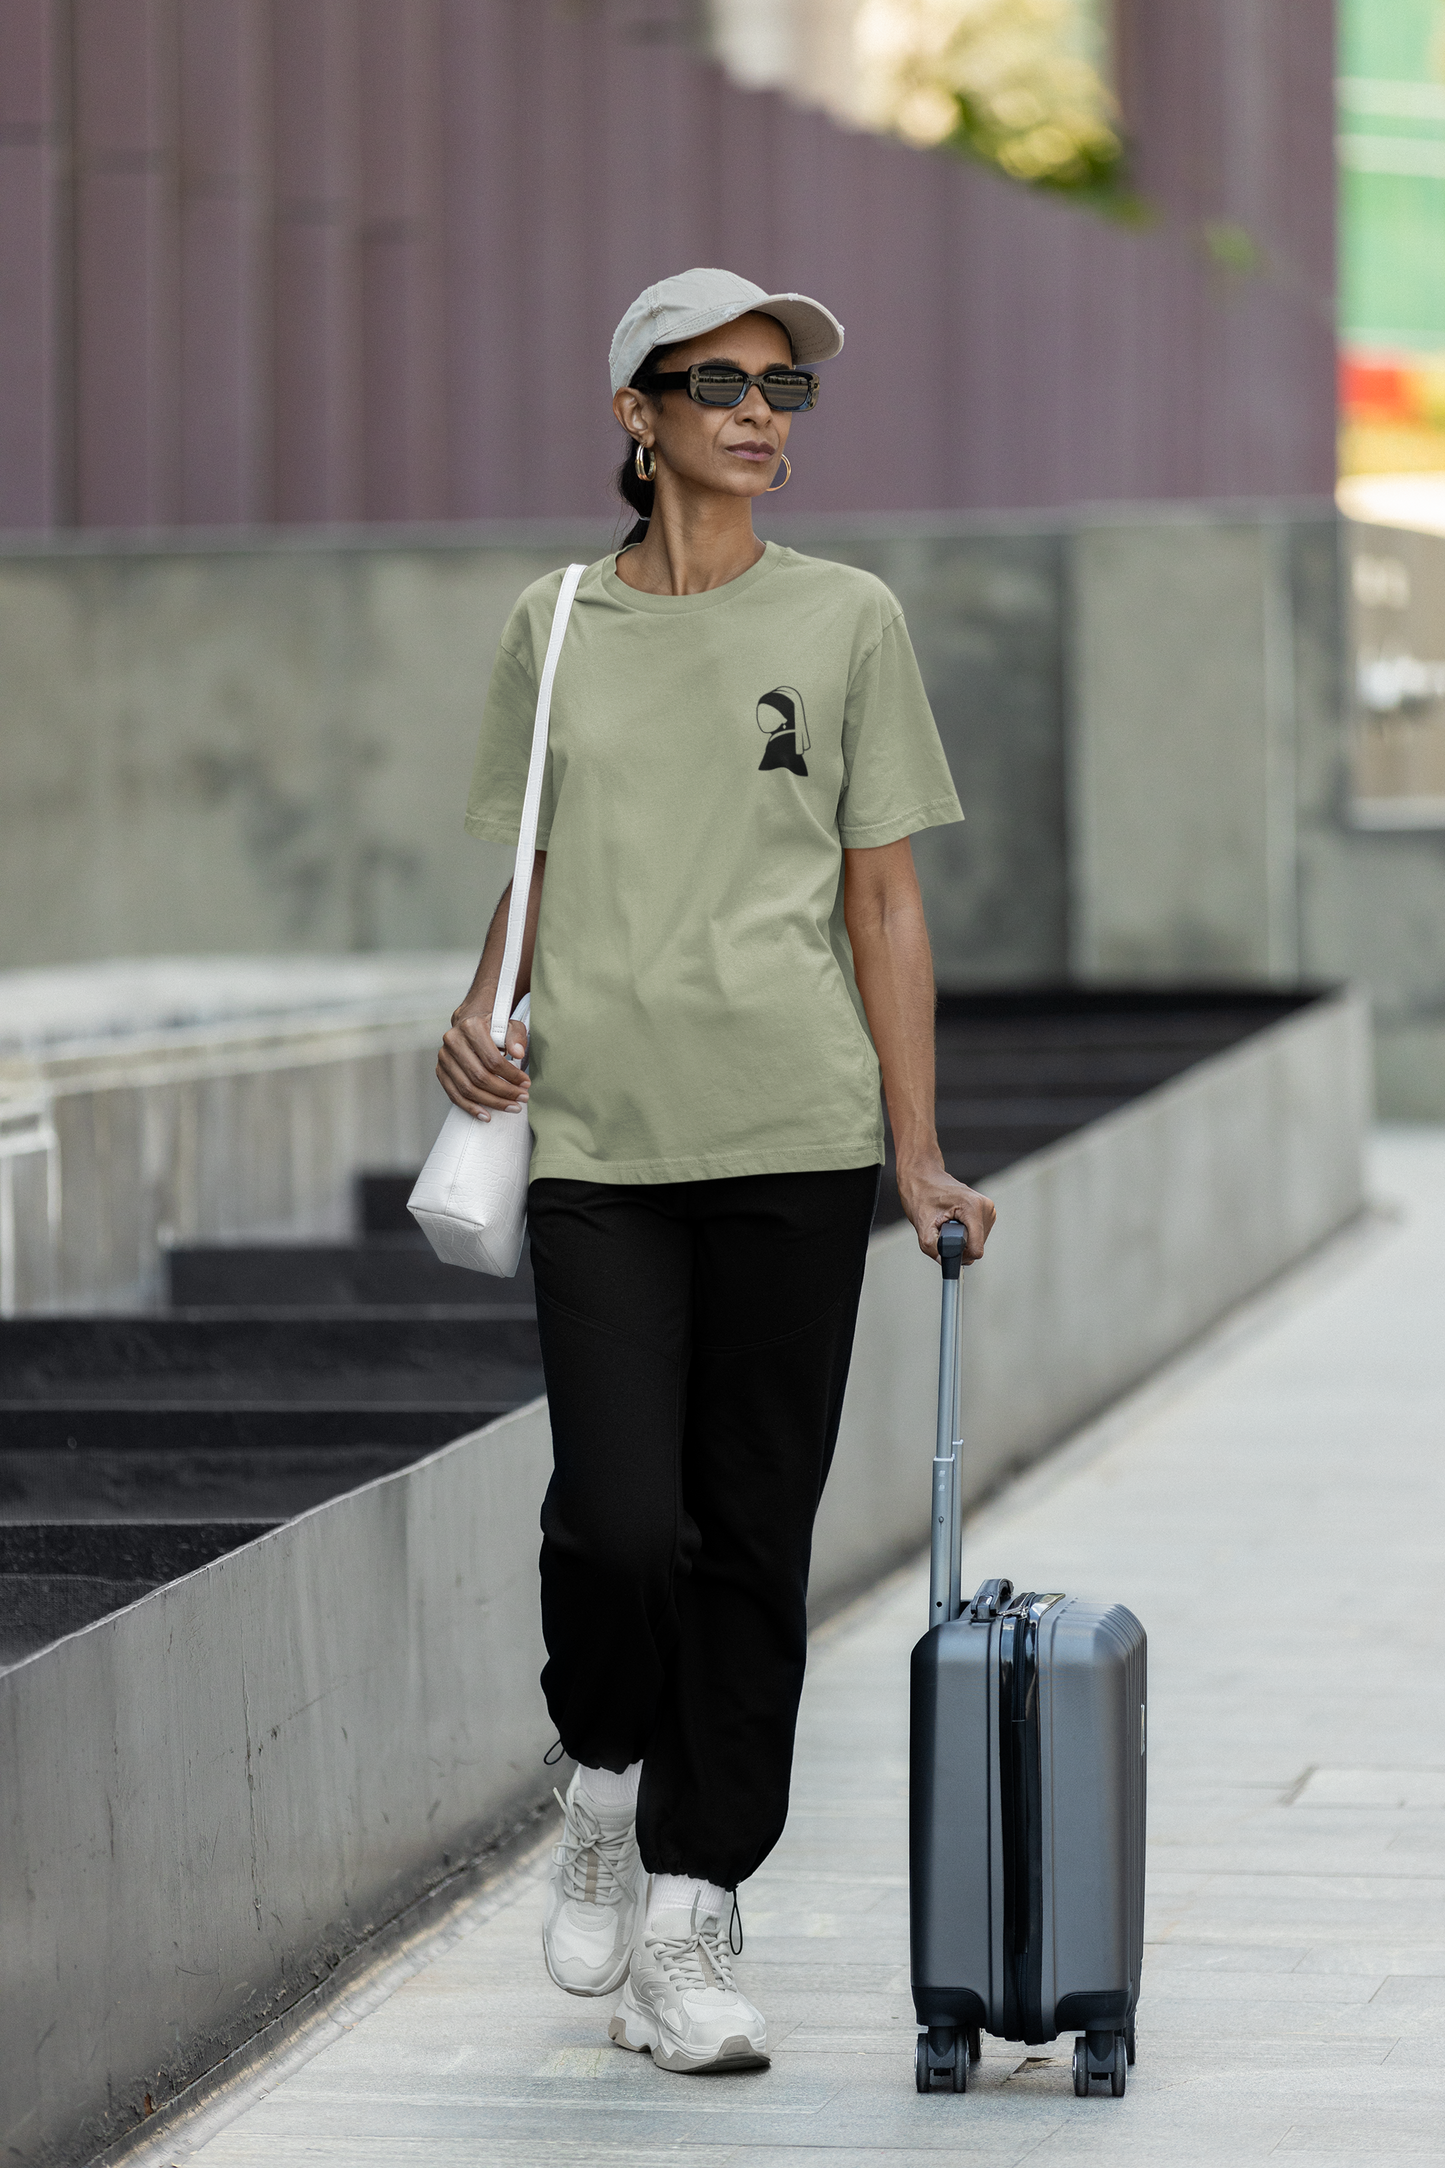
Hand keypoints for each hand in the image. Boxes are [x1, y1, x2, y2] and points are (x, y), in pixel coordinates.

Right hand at [437, 1002, 530, 1120]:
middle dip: (503, 1092)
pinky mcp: (441, 1070)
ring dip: (491, 1102)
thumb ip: (516, 1037)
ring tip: (510, 1107)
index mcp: (470, 1027)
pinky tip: (486, 1115)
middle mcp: (453, 1041)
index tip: (525, 1084)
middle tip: (521, 1098)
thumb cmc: (491, 1027)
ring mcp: (444, 1057)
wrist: (469, 1025)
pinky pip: (454, 1094)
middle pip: (479, 1076)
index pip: (492, 1059)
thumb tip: (518, 1053)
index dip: (511, 1075)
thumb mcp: (509, 1025)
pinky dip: (470, 1107)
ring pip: (467, 1088)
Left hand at [896, 1152, 995, 1263]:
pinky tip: (953, 1220)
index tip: (944, 1245)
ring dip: (960, 1239)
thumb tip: (946, 1263)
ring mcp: (988, 1209)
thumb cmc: (921, 1194)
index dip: (959, 1254)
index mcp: (973, 1207)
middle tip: (941, 1227)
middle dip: (958, 1244)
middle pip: (977, 1246)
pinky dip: (964, 1233)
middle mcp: (986, 1207)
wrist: (923, 1176)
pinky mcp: (986, 1212)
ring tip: (946, 1222)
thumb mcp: (922, 1224)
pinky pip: (977, 1235)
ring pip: (977, 1242)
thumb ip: (933, 1248)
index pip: (976, 1249)